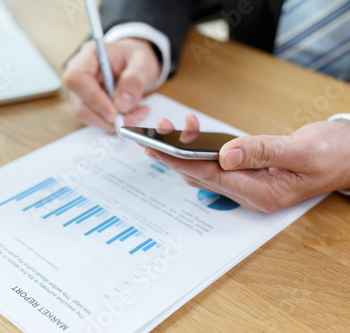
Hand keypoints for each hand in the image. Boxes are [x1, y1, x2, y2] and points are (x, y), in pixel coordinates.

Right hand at [63, 38, 159, 131]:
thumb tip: (121, 104)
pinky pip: (95, 120)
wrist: (134, 64)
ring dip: (112, 122)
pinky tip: (129, 115)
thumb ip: (135, 79)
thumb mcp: (142, 63)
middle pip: (81, 105)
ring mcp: (79, 93)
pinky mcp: (86, 105)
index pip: (77, 79)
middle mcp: (78, 75)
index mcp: (88, 56)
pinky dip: (113, 123)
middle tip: (135, 117)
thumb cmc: (135, 59)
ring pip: (87, 116)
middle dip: (108, 117)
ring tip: (136, 114)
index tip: (114, 112)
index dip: (94, 98)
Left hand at [145, 118, 349, 211]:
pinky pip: (216, 166)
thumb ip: (264, 151)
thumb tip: (226, 153)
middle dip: (173, 156)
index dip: (180, 162)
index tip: (157, 149)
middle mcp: (250, 193)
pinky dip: (200, 150)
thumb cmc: (334, 154)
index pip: (210, 177)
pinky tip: (195, 134)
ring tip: (171, 128)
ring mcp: (248, 185)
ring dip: (184, 152)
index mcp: (262, 192)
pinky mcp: (248, 174)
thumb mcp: (303, 150)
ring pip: (205, 172)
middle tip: (152, 136)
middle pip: (200, 176)